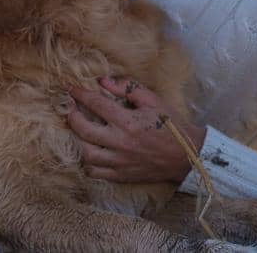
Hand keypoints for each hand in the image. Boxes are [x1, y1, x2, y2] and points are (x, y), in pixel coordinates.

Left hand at [65, 75, 204, 184]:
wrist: (186, 155)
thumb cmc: (170, 125)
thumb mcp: (153, 100)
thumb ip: (128, 89)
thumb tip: (104, 81)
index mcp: (128, 121)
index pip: (96, 104)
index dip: (80, 94)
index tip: (70, 89)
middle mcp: (120, 142)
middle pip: (84, 130)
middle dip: (72, 117)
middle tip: (71, 109)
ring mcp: (118, 161)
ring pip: (86, 154)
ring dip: (78, 141)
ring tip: (78, 131)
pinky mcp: (120, 175)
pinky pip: (95, 172)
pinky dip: (87, 163)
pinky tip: (89, 152)